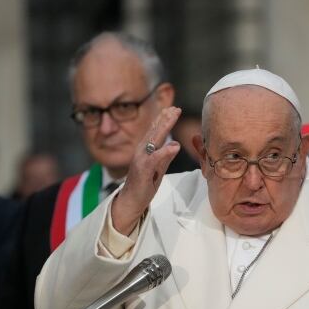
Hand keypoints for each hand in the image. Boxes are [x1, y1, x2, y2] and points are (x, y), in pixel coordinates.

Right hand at [111, 107, 181, 234]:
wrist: (132, 200)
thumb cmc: (144, 184)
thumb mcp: (158, 168)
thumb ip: (166, 156)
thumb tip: (175, 144)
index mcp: (145, 150)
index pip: (156, 131)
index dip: (165, 119)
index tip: (174, 109)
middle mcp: (142, 151)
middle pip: (155, 131)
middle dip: (165, 118)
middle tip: (176, 108)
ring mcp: (141, 159)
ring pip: (153, 140)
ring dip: (164, 127)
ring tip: (174, 116)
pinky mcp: (143, 170)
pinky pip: (155, 158)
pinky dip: (165, 151)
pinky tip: (175, 145)